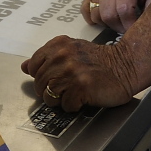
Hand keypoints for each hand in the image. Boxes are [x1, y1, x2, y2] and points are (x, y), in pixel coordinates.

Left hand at [21, 35, 136, 111]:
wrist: (125, 66)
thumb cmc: (100, 60)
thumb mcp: (71, 50)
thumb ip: (47, 57)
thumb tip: (25, 66)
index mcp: (58, 44)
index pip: (33, 66)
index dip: (42, 76)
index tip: (54, 77)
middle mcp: (62, 56)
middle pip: (40, 84)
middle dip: (51, 90)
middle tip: (68, 87)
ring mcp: (70, 72)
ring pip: (49, 97)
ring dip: (61, 99)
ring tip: (75, 92)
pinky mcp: (80, 87)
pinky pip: (65, 106)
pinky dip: (74, 106)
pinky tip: (84, 96)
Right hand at [80, 0, 150, 32]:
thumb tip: (144, 32)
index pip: (124, 9)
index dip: (130, 25)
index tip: (136, 32)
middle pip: (108, 14)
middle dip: (119, 27)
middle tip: (129, 29)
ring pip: (96, 13)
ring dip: (107, 24)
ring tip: (121, 23)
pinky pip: (86, 7)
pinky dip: (91, 17)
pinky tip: (103, 22)